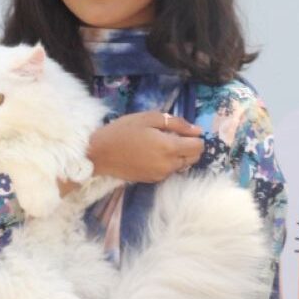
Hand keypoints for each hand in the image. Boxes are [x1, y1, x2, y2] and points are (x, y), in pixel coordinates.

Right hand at [88, 111, 203, 182]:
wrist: (100, 154)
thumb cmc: (123, 131)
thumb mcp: (149, 118)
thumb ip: (176, 124)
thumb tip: (197, 130)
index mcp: (170, 147)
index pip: (198, 146)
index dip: (196, 137)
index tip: (184, 130)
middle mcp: (169, 165)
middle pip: (194, 158)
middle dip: (190, 146)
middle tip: (173, 136)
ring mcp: (161, 175)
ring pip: (182, 165)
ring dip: (179, 155)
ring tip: (161, 144)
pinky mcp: (153, 180)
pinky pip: (170, 171)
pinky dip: (168, 162)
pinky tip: (153, 154)